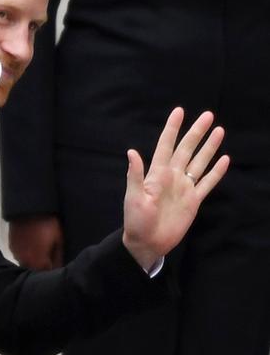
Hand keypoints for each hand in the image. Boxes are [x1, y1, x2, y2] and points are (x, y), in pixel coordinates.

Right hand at [9, 215, 63, 269]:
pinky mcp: (11, 247)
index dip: (53, 269)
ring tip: (39, 250)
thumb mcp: (58, 240)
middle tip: (48, 257)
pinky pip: (19, 255)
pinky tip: (30, 245)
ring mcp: (16, 255)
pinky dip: (25, 254)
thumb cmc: (47, 224)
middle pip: (35, 271)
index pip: (47, 273)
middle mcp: (26, 262)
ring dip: (32, 261)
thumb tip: (59, 268)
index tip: (56, 264)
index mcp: (39, 263)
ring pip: (26, 264)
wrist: (29, 209)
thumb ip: (58, 257)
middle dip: (42, 266)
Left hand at [122, 107, 228, 269]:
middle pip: (187, 149)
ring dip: (209, 147)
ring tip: (219, 131)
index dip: (172, 129)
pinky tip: (224, 160)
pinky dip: (216, 172)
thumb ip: (135, 175)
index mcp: (157, 174)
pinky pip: (207, 183)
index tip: (179, 111)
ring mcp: (183, 188)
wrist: (147, 243)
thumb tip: (131, 152)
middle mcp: (172, 177)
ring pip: (199, 162)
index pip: (166, 146)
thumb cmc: (136, 221)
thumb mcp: (133, 198)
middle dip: (196, 132)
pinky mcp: (193, 201)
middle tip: (208, 115)